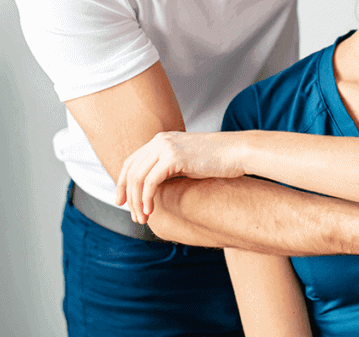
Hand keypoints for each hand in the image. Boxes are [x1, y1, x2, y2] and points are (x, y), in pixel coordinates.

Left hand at [115, 131, 244, 223]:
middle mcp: (159, 141)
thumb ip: (168, 169)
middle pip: (131, 171)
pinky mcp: (173, 157)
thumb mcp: (186, 163)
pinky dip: (146, 198)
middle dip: (128, 196)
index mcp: (160, 140)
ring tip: (142, 219)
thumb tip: (153, 189)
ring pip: (138, 178)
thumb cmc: (216, 161)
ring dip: (137, 201)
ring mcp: (165, 147)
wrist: (236, 152)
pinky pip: (150, 181)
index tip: (122, 202)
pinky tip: (150, 211)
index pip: (131, 161)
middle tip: (133, 217)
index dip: (122, 183)